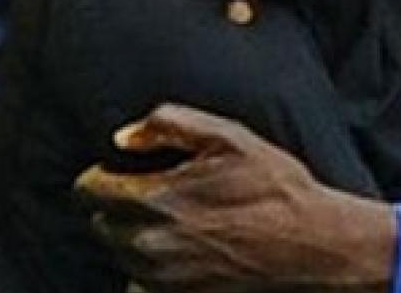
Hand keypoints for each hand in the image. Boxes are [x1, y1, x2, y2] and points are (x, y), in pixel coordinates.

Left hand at [76, 104, 397, 292]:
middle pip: (99, 222)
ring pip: (118, 253)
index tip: (124, 171)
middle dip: (118, 206)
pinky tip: (177, 251)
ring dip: (133, 236)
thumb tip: (122, 139)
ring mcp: (161, 277)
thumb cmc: (274, 187)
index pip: (88, 189)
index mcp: (154, 199)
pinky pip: (136, 283)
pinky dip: (148, 268)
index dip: (103, 174)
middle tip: (155, 195)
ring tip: (173, 222)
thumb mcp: (228, 136)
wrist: (312, 244)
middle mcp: (149, 244)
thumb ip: (167, 124)